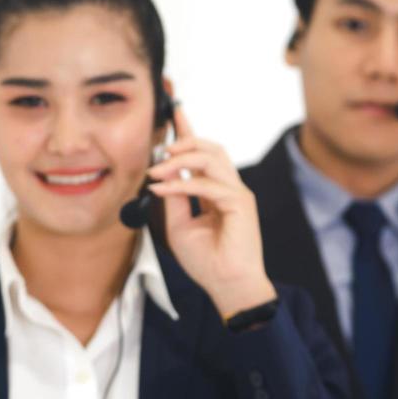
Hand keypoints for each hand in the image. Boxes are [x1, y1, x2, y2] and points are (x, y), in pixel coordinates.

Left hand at [148, 103, 276, 319]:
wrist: (226, 285)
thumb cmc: (207, 261)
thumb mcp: (179, 226)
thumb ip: (175, 199)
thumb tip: (163, 177)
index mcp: (216, 192)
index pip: (203, 155)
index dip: (189, 133)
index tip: (175, 113)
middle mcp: (229, 188)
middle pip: (212, 148)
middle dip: (185, 140)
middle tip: (161, 150)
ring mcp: (237, 194)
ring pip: (212, 158)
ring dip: (181, 159)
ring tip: (158, 169)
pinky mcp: (240, 203)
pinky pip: (207, 184)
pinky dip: (182, 184)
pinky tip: (162, 189)